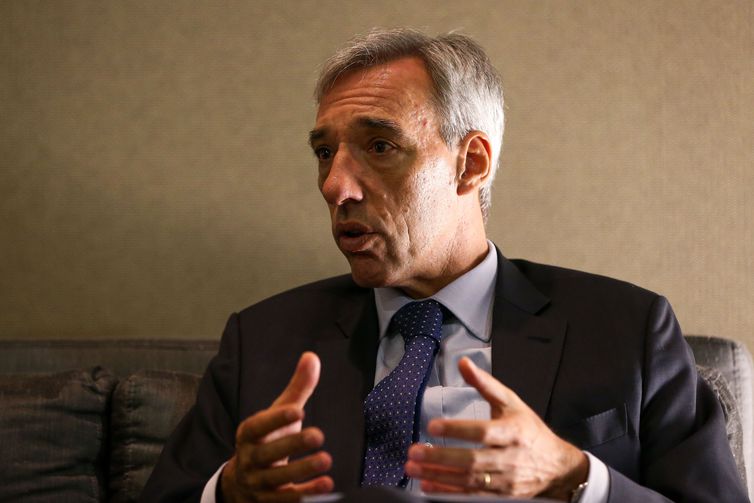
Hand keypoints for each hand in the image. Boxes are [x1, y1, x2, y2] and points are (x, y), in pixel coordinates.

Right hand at [221, 352, 333, 501]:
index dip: (275, 419)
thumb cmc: (268, 439)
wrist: (242, 483)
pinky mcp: (270, 502)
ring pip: (278, 480)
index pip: (258, 426)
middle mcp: (250, 459)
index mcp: (249, 434)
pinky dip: (306, 494)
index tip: (298, 410)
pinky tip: (327, 485)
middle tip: (318, 435)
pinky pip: (287, 500)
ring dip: (302, 471)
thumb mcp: (280, 414)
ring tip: (327, 460)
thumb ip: (297, 389)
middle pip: (268, 453)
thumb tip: (312, 356)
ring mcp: (259, 483)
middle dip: (292, 445)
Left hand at [405, 357, 587, 499]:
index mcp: (513, 432)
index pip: (483, 432)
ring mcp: (506, 482)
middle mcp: (510, 459)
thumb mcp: (511, 402)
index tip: (433, 426)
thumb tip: (463, 363)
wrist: (556, 466)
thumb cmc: (529, 431)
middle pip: (473, 461)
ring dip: (439, 476)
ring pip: (469, 482)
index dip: (457, 430)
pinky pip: (472, 498)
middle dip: (441, 457)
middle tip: (414, 451)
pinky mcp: (502, 498)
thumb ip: (485, 384)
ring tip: (413, 468)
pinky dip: (449, 493)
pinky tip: (427, 486)